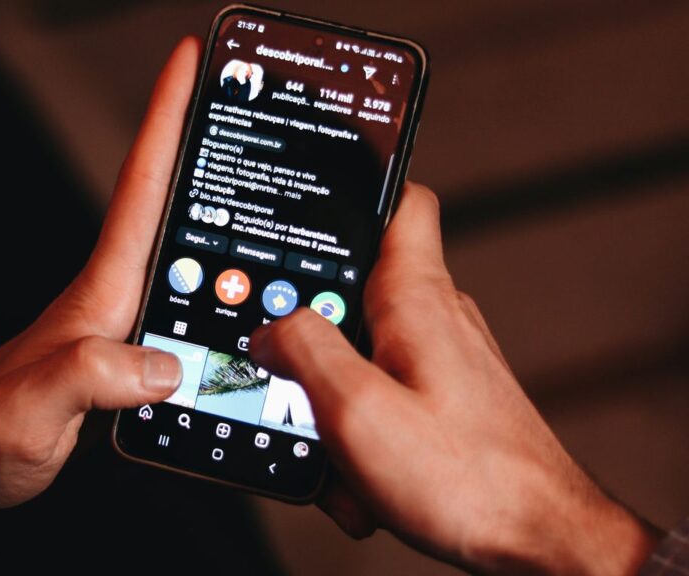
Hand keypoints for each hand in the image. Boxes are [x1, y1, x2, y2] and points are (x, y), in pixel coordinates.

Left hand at [0, 37, 201, 530]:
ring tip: (261, 178)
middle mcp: (110, 300)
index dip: (164, 122)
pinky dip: (214, 290)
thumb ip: (86, 381)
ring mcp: (117, 326)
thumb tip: (162, 365)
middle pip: (170, 208)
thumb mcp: (27, 414)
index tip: (187, 64)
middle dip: (205, 143)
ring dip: (220, 215)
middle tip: (246, 99)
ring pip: (182, 260)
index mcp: (97, 297)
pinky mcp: (122, 357)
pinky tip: (238, 298)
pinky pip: (181, 310)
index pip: (139, 192)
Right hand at [249, 183, 660, 573]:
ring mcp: (441, 359)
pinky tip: (363, 480)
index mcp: (416, 299)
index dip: (356, 191)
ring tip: (339, 455)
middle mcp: (434, 318)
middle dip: (310, 342)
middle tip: (294, 382)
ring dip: (333, 405)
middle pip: (352, 292)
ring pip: (359, 357)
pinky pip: (380, 397)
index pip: (401, 201)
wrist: (541, 542)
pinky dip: (360, 434)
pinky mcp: (444, 398)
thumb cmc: (469, 479)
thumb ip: (304, 351)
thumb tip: (269, 328)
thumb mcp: (356, 410)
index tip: (311, 205)